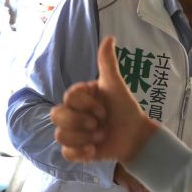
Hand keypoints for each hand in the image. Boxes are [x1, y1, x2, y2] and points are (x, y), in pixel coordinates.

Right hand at [50, 37, 157, 163]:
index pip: (68, 97)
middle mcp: (72, 114)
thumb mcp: (116, 86)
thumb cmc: (125, 108)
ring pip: (59, 136)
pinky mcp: (77, 151)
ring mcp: (73, 132)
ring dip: (83, 138)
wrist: (136, 136)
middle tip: (100, 124)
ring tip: (101, 136)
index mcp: (79, 98)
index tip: (104, 109)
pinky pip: (65, 154)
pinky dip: (79, 153)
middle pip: (56, 115)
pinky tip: (94, 150)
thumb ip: (108, 63)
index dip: (86, 105)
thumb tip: (109, 37)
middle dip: (79, 121)